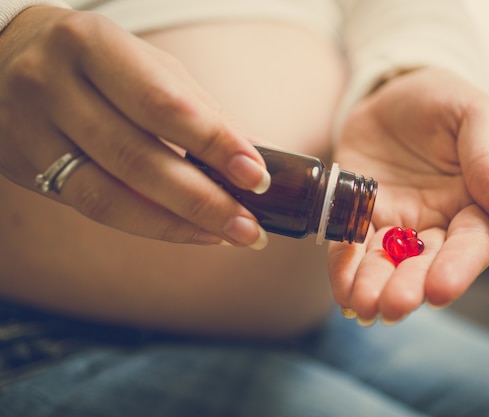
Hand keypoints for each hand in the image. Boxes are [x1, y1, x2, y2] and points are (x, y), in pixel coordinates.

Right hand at [0, 6, 269, 247]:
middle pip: (137, 158)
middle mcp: (52, 85)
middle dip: (203, 200)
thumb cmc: (98, 61)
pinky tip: (187, 231)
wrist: (5, 56)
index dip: (213, 144)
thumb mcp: (147, 64)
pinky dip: (147, 223)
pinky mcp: (24, 167)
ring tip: (227, 237)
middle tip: (251, 228)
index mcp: (91, 45)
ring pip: (110, 195)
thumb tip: (251, 158)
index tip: (257, 175)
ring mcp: (30, 130)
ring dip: (178, 224)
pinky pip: (92, 207)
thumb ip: (196, 108)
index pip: (161, 104)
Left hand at [327, 67, 488, 323]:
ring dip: (374, 286)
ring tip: (361, 305)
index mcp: (476, 204)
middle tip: (393, 306)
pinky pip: (351, 246)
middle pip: (426, 264)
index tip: (439, 290)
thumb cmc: (445, 100)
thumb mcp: (477, 114)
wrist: (394, 88)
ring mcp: (396, 222)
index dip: (457, 269)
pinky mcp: (360, 216)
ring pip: (387, 262)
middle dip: (409, 287)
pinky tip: (342, 290)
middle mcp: (437, 222)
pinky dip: (345, 268)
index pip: (471, 244)